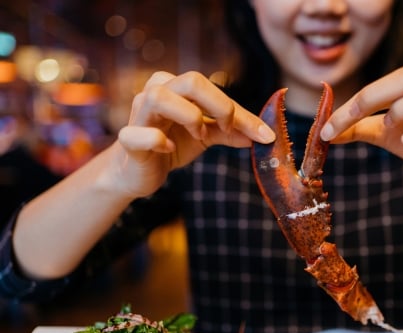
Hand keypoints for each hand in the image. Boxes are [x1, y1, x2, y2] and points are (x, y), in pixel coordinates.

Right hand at [112, 71, 274, 197]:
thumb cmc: (171, 144)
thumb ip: (230, 132)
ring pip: (159, 97)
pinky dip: (157, 140)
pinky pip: (138, 133)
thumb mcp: (206, 136)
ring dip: (189, 117)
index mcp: (177, 87)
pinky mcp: (128, 140)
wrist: (139, 172)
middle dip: (219, 106)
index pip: (213, 89)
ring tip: (198, 135)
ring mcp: (139, 114)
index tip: (264, 134)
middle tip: (227, 129)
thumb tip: (263, 135)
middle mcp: (156, 92)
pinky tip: (168, 149)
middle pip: (191, 81)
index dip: (241, 113)